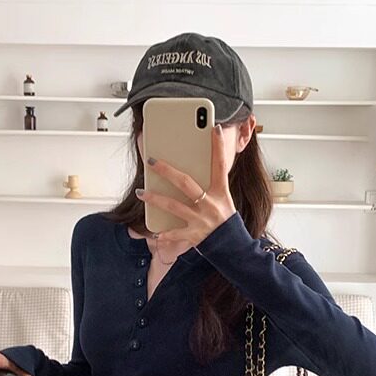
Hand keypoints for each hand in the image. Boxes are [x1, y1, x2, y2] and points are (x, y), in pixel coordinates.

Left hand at [135, 122, 236, 245]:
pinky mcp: (195, 236)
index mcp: (220, 193)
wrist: (234, 247)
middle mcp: (210, 204)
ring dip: (155, 198)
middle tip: (151, 160)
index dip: (218, 147)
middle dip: (166, 171)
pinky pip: (175, 234)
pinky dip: (165, 233)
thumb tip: (192, 171)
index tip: (213, 128)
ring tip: (141, 192)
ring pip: (173, 206)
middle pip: (185, 183)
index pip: (220, 165)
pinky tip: (155, 231)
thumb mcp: (224, 200)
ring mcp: (201, 220)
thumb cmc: (226, 221)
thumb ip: (211, 186)